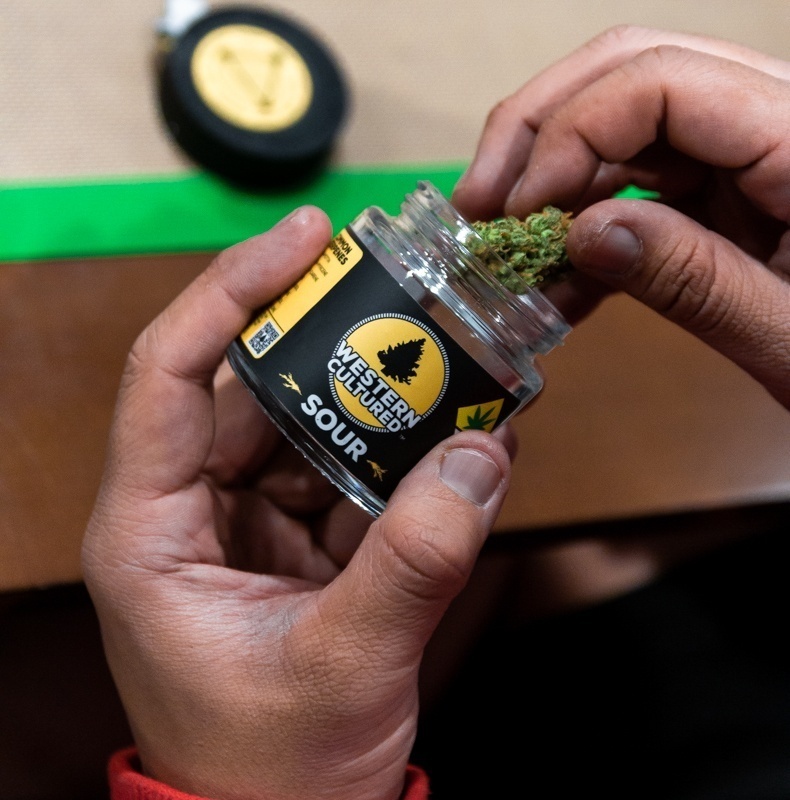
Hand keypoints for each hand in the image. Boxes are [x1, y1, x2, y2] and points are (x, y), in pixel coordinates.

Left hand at [82, 207, 511, 799]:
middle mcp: (189, 508)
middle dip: (331, 336)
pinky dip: (397, 450)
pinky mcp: (295, 535)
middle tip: (405, 290)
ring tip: (446, 356)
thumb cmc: (273, 771)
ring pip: (308, 421)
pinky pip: (345, 468)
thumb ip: (416, 562)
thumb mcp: (344, 668)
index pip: (169, 373)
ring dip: (377, 395)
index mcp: (151, 530)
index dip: (230, 291)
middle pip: (253, 384)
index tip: (301, 237)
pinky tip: (453, 433)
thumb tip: (482, 458)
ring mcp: (245, 518)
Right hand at [453, 26, 789, 408]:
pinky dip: (586, 226)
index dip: (570, 134)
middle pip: (631, 71)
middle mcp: (774, 120)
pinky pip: (638, 182)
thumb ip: (695, 282)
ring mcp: (748, 150)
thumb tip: (584, 232)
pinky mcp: (728, 188)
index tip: (512, 211)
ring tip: (506, 252)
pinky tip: (557, 278)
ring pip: (622, 124)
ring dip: (551, 184)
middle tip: (476, 203)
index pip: (662, 82)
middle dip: (537, 131)